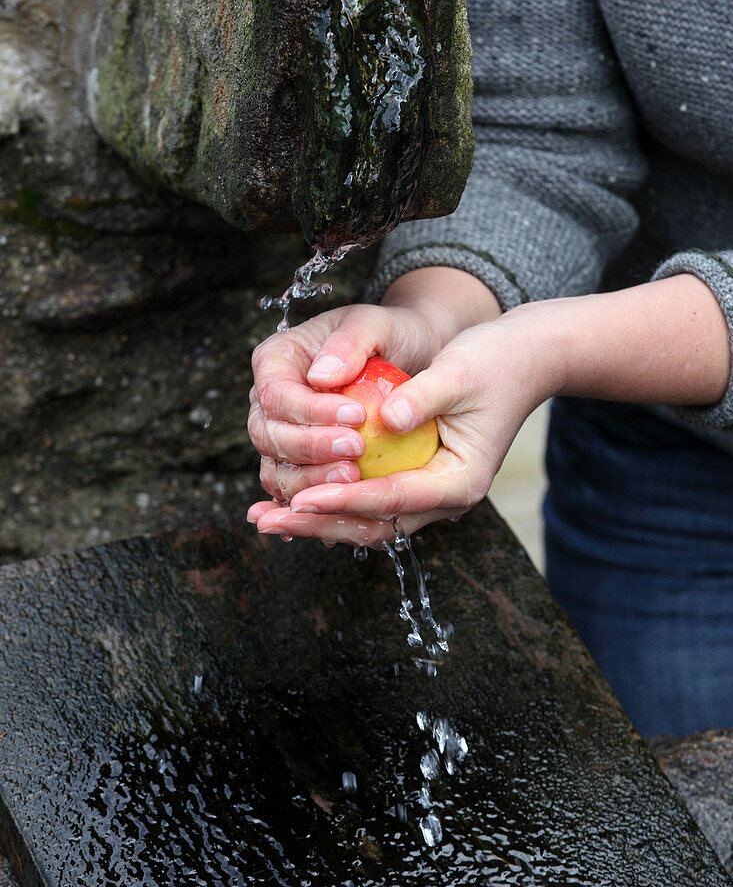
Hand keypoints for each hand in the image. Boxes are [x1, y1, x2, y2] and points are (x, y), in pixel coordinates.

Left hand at [248, 273, 730, 545]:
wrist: (525, 360)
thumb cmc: (493, 361)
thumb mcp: (458, 372)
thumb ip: (422, 397)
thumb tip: (386, 419)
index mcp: (458, 482)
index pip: (390, 500)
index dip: (342, 500)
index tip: (300, 499)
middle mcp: (444, 499)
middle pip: (372, 526)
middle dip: (316, 525)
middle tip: (264, 519)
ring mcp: (430, 493)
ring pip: (366, 521)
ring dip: (316, 520)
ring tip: (264, 516)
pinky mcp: (417, 479)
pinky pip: (368, 502)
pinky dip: (331, 502)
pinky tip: (291, 495)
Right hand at [248, 303, 442, 505]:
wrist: (410, 358)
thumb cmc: (391, 335)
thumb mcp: (376, 323)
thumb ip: (349, 342)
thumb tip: (320, 377)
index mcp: (276, 360)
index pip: (277, 394)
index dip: (311, 412)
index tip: (357, 417)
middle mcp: (268, 399)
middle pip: (269, 435)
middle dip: (310, 449)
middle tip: (357, 450)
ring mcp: (280, 434)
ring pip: (276, 469)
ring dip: (311, 480)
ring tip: (354, 477)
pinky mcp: (299, 463)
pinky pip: (293, 489)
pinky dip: (310, 501)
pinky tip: (338, 508)